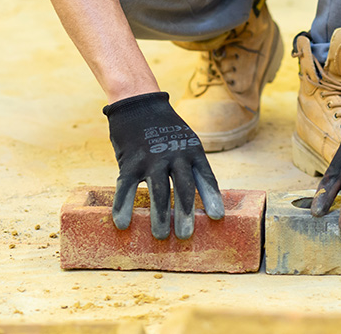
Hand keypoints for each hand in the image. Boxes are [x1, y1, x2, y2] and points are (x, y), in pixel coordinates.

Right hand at [103, 92, 224, 239]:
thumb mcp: (185, 141)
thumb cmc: (166, 129)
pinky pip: (126, 187)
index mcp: (193, 151)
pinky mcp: (130, 160)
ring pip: (158, 191)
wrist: (139, 103)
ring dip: (160, 216)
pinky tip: (122, 223)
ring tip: (161, 236)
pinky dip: (124, 206)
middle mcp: (175, 154)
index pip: (206, 177)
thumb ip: (190, 166)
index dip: (212, 197)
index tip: (217, 217)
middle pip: (184, 187)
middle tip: (186, 236)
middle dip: (186, 213)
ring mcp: (152, 157)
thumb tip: (198, 201)